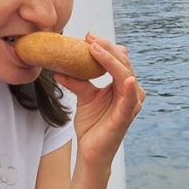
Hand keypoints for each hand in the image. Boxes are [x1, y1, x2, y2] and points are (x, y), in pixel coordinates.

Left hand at [54, 33, 145, 168]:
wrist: (90, 151)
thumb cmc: (92, 124)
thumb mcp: (84, 96)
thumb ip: (77, 80)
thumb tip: (58, 67)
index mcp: (122, 85)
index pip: (118, 59)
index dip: (105, 46)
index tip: (88, 36)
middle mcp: (131, 92)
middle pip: (122, 62)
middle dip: (106, 48)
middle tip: (89, 37)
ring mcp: (131, 104)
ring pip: (124, 74)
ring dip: (111, 60)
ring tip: (95, 49)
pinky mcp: (126, 117)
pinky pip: (129, 100)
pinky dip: (128, 88)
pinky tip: (125, 78)